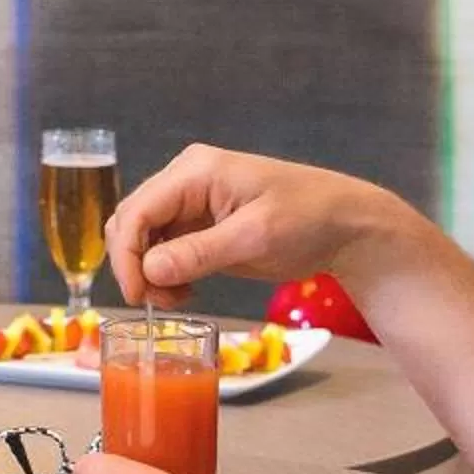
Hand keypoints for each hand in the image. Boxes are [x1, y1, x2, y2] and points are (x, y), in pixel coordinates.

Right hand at [104, 144, 384, 308]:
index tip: (137, 296)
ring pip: (143, 238)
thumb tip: (148, 271)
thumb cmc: (308, 219)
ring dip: (148, 273)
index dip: (126, 255)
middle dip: (135, 265)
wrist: (347, 225)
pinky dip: (164, 274)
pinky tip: (185, 292)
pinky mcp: (201, 226)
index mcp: (195, 171)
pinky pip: (164, 249)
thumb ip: (200, 253)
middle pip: (132, 222)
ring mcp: (191, 203)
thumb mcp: (255, 237)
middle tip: (157, 303)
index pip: (137, 210)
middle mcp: (185, 181)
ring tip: (176, 299)